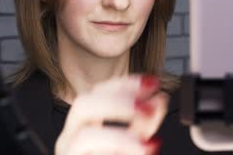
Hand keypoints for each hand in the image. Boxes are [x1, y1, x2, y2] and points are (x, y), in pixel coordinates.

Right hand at [54, 75, 168, 154]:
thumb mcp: (133, 142)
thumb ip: (144, 123)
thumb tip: (159, 99)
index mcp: (87, 122)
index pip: (99, 92)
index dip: (124, 84)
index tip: (151, 83)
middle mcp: (73, 136)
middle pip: (83, 105)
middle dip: (118, 102)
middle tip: (147, 109)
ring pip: (82, 137)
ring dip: (118, 135)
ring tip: (146, 145)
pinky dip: (118, 149)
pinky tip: (141, 150)